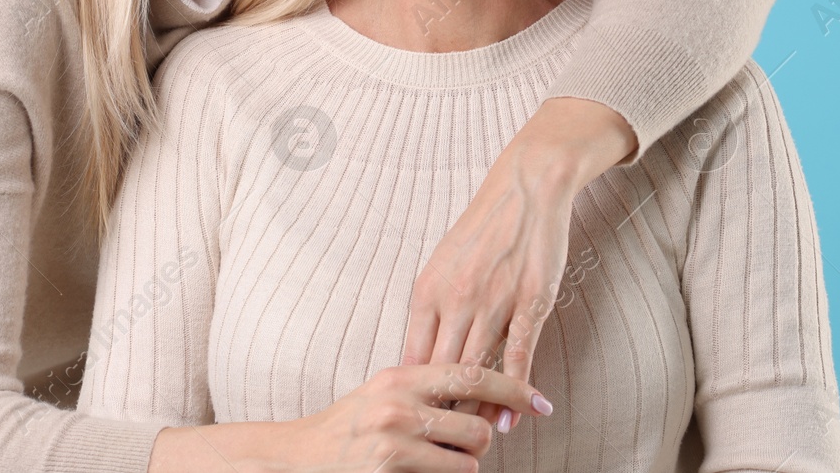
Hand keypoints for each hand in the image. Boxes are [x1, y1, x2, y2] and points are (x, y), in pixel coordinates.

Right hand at [272, 363, 549, 471]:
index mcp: (400, 376)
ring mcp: (394, 437)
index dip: (513, 388)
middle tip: (462, 446)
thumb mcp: (382, 396)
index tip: (541, 402)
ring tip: (431, 462)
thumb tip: (478, 395)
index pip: (471, 374)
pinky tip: (415, 471)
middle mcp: (399, 401)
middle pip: (477, 425)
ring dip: (460, 466)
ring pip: (467, 459)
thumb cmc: (347, 429)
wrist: (298, 456)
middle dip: (480, 442)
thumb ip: (424, 391)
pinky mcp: (390, 466)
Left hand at [400, 97, 636, 429]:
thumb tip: (421, 352)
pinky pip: (517, 355)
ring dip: (474, 409)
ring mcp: (492, 301)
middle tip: (439, 442)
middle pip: (441, 370)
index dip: (412, 394)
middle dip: (439, 410)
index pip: (412, 357)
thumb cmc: (482, 232)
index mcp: (427, 290)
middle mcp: (455, 298)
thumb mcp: (444, 266)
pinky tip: (509, 418)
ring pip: (477, 369)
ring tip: (472, 442)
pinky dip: (511, 390)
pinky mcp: (528, 302)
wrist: (524, 190)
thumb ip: (434, 309)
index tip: (411, 420)